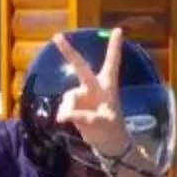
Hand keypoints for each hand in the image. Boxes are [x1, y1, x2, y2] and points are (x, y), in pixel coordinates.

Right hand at [51, 30, 135, 163]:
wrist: (109, 146)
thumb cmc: (112, 131)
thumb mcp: (101, 124)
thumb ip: (83, 117)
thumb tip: (65, 116)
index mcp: (107, 87)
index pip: (112, 63)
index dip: (114, 46)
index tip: (118, 30)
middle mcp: (93, 87)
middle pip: (80, 67)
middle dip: (68, 52)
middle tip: (57, 36)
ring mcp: (83, 96)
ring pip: (69, 97)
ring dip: (69, 108)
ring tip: (77, 121)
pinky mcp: (75, 106)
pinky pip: (64, 107)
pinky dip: (64, 114)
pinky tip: (66, 121)